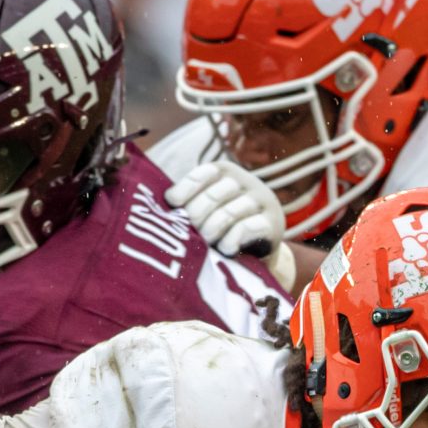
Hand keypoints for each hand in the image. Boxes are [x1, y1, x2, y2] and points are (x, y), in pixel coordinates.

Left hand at [166, 161, 296, 290]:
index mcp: (227, 172)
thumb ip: (188, 203)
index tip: (172, 206)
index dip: (184, 189)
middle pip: (214, 194)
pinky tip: (225, 250)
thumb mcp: (208, 210)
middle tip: (189, 235)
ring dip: (212, 231)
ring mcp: (262, 201)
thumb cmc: (224, 230)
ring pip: (229, 212)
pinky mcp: (273, 223)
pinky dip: (231, 240)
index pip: (202, 174)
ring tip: (206, 245)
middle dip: (196, 217)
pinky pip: (246, 228)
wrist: (260, 255)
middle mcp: (247, 181)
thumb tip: (154, 206)